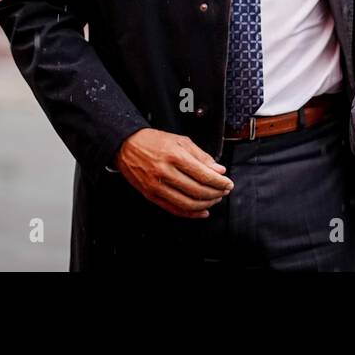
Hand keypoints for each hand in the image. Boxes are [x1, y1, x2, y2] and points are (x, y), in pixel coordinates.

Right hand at [114, 128, 233, 217]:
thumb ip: (201, 156)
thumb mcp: (181, 141)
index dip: (219, 182)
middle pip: (197, 190)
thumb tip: (218, 169)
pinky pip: (173, 209)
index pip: (204, 174)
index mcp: (175, 156)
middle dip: (215, 193)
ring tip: (215, 200)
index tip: (228, 183)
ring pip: (187, 203)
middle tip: (224, 191)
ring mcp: (156, 186)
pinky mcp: (151, 195)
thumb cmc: (153, 141)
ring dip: (205, 204)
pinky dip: (190, 213)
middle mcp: (165, 172)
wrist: (127, 146)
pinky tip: (201, 212)